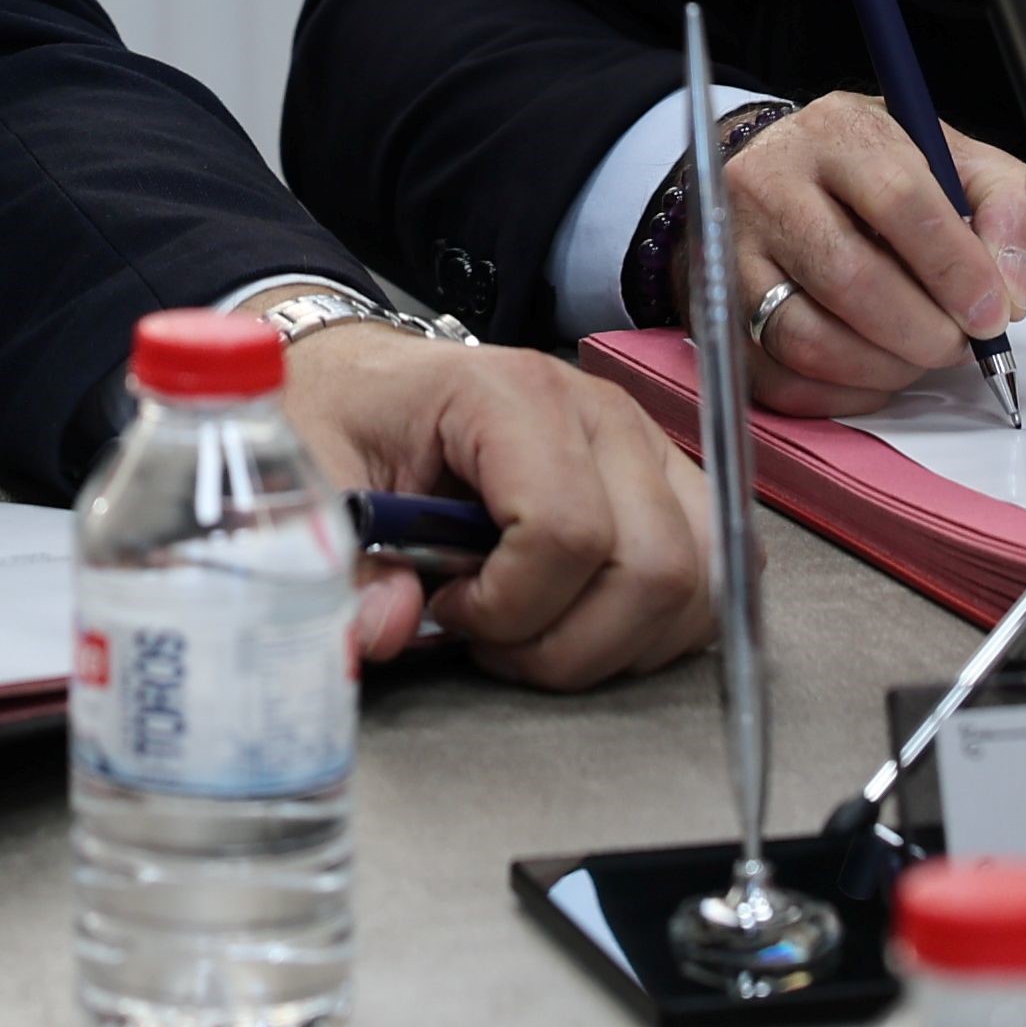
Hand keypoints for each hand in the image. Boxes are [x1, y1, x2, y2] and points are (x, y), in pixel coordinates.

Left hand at [272, 323, 715, 689]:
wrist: (375, 382)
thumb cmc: (353, 419)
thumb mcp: (312, 474)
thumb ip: (338, 557)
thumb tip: (384, 631)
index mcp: (512, 395)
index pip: (568, 530)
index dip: (508, 605)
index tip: (448, 605)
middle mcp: (602, 413)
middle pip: (652, 568)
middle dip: (567, 642)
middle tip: (490, 635)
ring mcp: (648, 448)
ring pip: (698, 583)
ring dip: (613, 644)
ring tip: (529, 629)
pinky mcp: (670, 486)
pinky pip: (712, 582)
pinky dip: (650, 630)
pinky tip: (576, 621)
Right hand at [709, 93, 1025, 419]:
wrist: (776, 175)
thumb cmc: (871, 174)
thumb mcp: (951, 161)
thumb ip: (1005, 210)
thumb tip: (1010, 291)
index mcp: (838, 132)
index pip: (899, 199)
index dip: (954, 268)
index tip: (992, 311)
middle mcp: (769, 182)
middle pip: (849, 277)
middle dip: (923, 331)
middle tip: (959, 344)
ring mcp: (731, 250)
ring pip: (808, 337)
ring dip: (883, 367)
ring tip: (916, 355)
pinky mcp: (717, 312)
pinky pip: (781, 380)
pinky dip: (842, 393)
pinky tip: (873, 371)